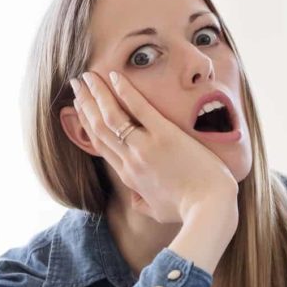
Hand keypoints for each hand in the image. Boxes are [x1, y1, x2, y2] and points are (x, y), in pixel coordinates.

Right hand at [70, 71, 237, 223]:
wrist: (210, 209)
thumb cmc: (188, 210)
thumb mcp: (158, 211)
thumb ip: (143, 204)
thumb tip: (135, 200)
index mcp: (129, 176)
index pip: (101, 144)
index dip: (87, 123)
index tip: (81, 107)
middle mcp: (130, 160)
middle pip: (99, 127)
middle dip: (85, 103)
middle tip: (77, 85)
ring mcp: (145, 147)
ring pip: (110, 115)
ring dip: (97, 92)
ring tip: (87, 75)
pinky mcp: (165, 135)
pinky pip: (139, 107)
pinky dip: (125, 90)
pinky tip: (115, 75)